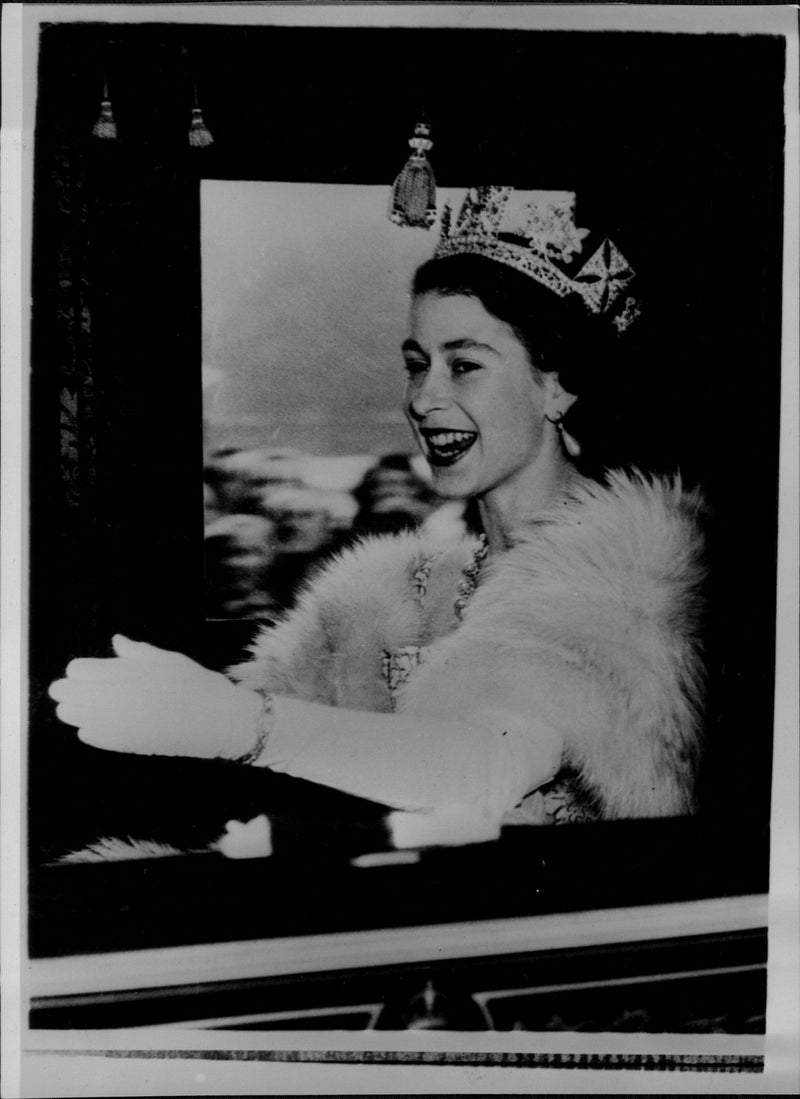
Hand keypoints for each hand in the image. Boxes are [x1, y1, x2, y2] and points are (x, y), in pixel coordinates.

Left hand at [48, 635, 262, 759]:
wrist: (216, 721)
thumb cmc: (196, 685)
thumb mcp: (168, 660)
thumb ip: (137, 652)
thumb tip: (116, 642)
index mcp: (124, 672)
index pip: (77, 669)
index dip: (83, 670)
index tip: (94, 672)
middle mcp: (113, 697)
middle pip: (66, 692)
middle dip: (71, 689)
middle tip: (86, 690)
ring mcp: (115, 722)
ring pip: (70, 715)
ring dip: (77, 709)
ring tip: (95, 707)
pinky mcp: (121, 744)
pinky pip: (87, 736)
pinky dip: (90, 728)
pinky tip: (106, 723)